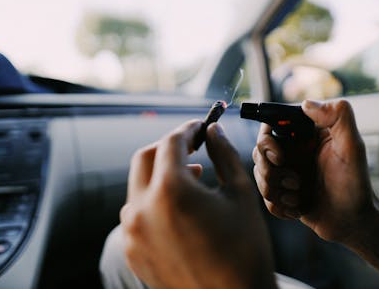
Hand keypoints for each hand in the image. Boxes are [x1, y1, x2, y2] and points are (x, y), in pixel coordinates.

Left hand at [120, 120, 275, 288]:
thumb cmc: (245, 248)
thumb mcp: (240, 193)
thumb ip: (223, 153)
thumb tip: (213, 130)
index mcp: (170, 191)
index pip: (171, 142)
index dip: (188, 129)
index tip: (201, 127)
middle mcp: (142, 210)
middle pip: (146, 158)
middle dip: (169, 148)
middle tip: (194, 148)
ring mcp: (133, 234)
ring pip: (139, 186)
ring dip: (162, 176)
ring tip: (194, 180)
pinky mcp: (134, 252)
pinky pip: (137, 214)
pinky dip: (155, 202)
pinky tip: (181, 209)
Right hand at [252, 99, 374, 242]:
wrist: (353, 222)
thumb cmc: (356, 185)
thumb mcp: (352, 147)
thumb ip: (338, 117)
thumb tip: (307, 103)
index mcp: (305, 135)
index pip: (270, 125)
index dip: (266, 141)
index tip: (280, 157)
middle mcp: (293, 151)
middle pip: (258, 152)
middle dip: (271, 171)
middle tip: (296, 182)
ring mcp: (286, 172)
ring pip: (259, 176)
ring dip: (276, 191)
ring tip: (299, 196)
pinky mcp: (283, 193)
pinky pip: (265, 198)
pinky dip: (280, 206)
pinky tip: (297, 208)